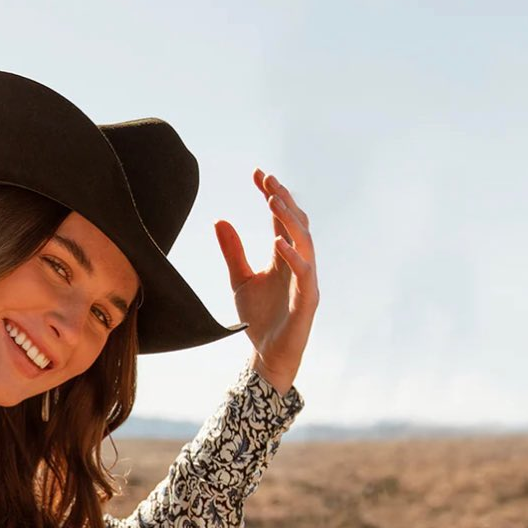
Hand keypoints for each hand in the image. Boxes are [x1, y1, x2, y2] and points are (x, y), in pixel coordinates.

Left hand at [214, 169, 319, 394]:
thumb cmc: (258, 317)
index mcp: (284, 255)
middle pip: (296, 223)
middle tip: (268, 181)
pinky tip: (278, 242)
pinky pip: (305, 273)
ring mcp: (306, 280)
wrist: (267, 353)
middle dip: (283, 200)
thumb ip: (232, 251)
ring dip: (290, 221)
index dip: (272, 195)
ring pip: (305, 242)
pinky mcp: (308, 299)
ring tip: (273, 201)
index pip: (281, 218)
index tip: (258, 174)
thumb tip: (219, 220)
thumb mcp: (239, 279)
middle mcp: (299, 263)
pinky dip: (293, 257)